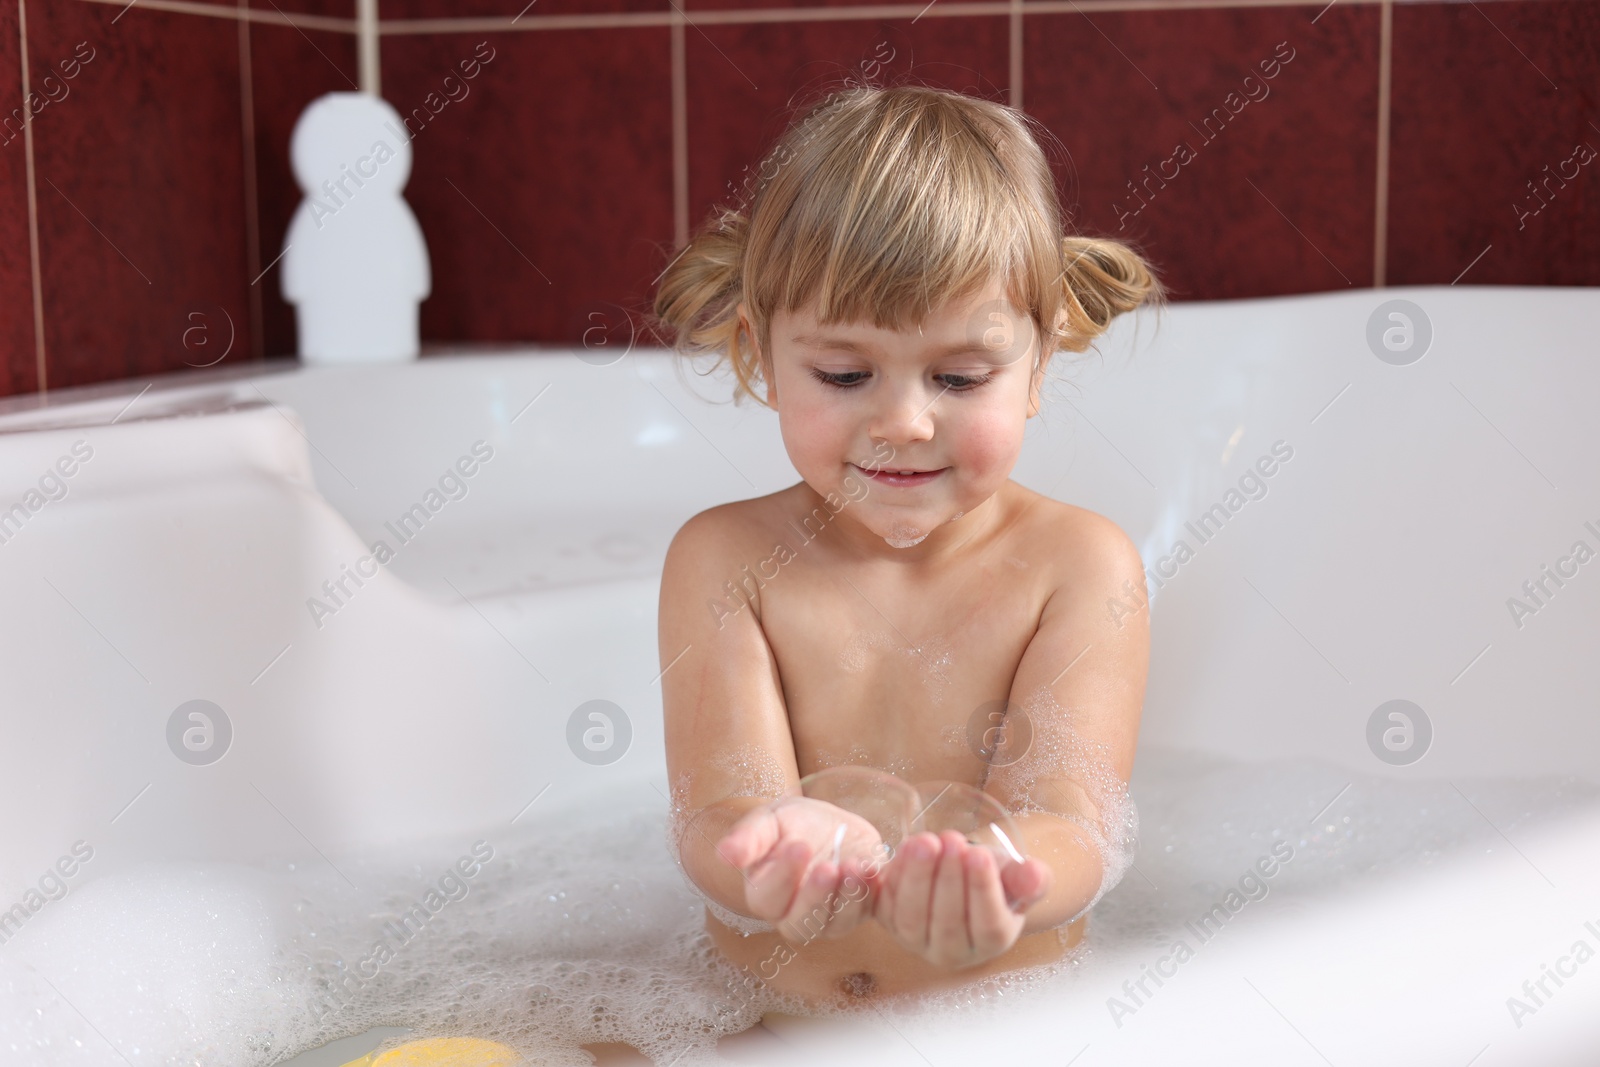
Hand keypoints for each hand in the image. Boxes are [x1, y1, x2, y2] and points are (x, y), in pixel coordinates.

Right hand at [715, 795, 887, 942]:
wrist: (830, 825)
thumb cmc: (792, 824)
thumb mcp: (769, 820)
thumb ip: (748, 838)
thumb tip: (724, 854)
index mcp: (764, 894)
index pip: (767, 898)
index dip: (782, 876)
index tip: (798, 846)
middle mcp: (792, 914)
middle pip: (800, 922)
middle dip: (816, 896)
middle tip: (828, 866)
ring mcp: (826, 919)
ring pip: (834, 922)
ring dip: (847, 897)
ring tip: (855, 866)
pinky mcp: (856, 912)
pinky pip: (864, 912)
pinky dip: (869, 892)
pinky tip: (871, 866)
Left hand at [872, 829, 1051, 968]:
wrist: (958, 873)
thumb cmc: (992, 876)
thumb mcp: (1015, 875)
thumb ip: (1029, 878)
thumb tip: (1035, 876)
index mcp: (992, 941)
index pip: (988, 926)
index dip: (983, 890)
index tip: (980, 855)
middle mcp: (952, 951)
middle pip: (948, 924)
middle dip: (949, 879)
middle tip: (953, 840)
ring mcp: (916, 941)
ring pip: (911, 918)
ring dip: (917, 877)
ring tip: (926, 841)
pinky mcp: (888, 922)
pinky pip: (883, 907)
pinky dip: (888, 880)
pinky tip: (896, 853)